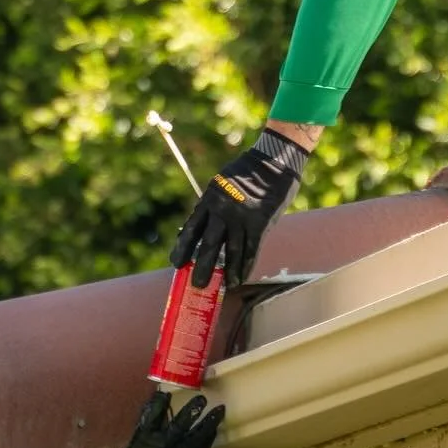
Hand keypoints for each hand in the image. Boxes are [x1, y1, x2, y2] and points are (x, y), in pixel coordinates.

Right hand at [110, 390, 225, 447]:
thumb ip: (142, 432)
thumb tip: (151, 410)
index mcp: (145, 443)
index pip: (153, 417)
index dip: (160, 403)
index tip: (166, 393)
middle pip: (180, 425)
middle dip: (192, 410)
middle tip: (202, 398)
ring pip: (197, 439)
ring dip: (209, 424)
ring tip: (219, 411)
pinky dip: (207, 440)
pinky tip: (212, 431)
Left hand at [168, 131, 308, 287]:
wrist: (272, 161)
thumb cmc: (246, 172)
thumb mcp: (220, 184)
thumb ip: (212, 204)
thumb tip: (200, 225)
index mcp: (209, 199)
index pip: (192, 229)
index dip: (183, 247)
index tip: (175, 263)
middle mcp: (222, 211)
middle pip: (208, 245)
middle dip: (202, 266)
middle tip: (197, 284)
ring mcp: (241, 218)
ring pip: (231, 252)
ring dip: (227, 272)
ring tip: (223, 287)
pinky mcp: (260, 223)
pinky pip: (251, 249)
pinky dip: (245, 266)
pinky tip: (241, 278)